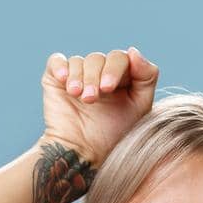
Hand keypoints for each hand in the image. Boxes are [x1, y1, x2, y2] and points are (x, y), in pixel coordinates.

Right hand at [41, 47, 159, 166]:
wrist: (82, 152)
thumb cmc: (113, 135)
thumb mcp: (139, 107)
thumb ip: (146, 77)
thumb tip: (134, 50)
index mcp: (121, 77)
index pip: (121, 58)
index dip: (115, 69)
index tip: (109, 88)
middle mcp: (99, 73)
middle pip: (100, 58)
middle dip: (96, 76)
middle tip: (93, 98)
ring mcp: (78, 75)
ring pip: (80, 61)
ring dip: (80, 79)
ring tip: (80, 98)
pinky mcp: (56, 79)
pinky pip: (57, 61)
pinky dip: (60, 66)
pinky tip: (64, 81)